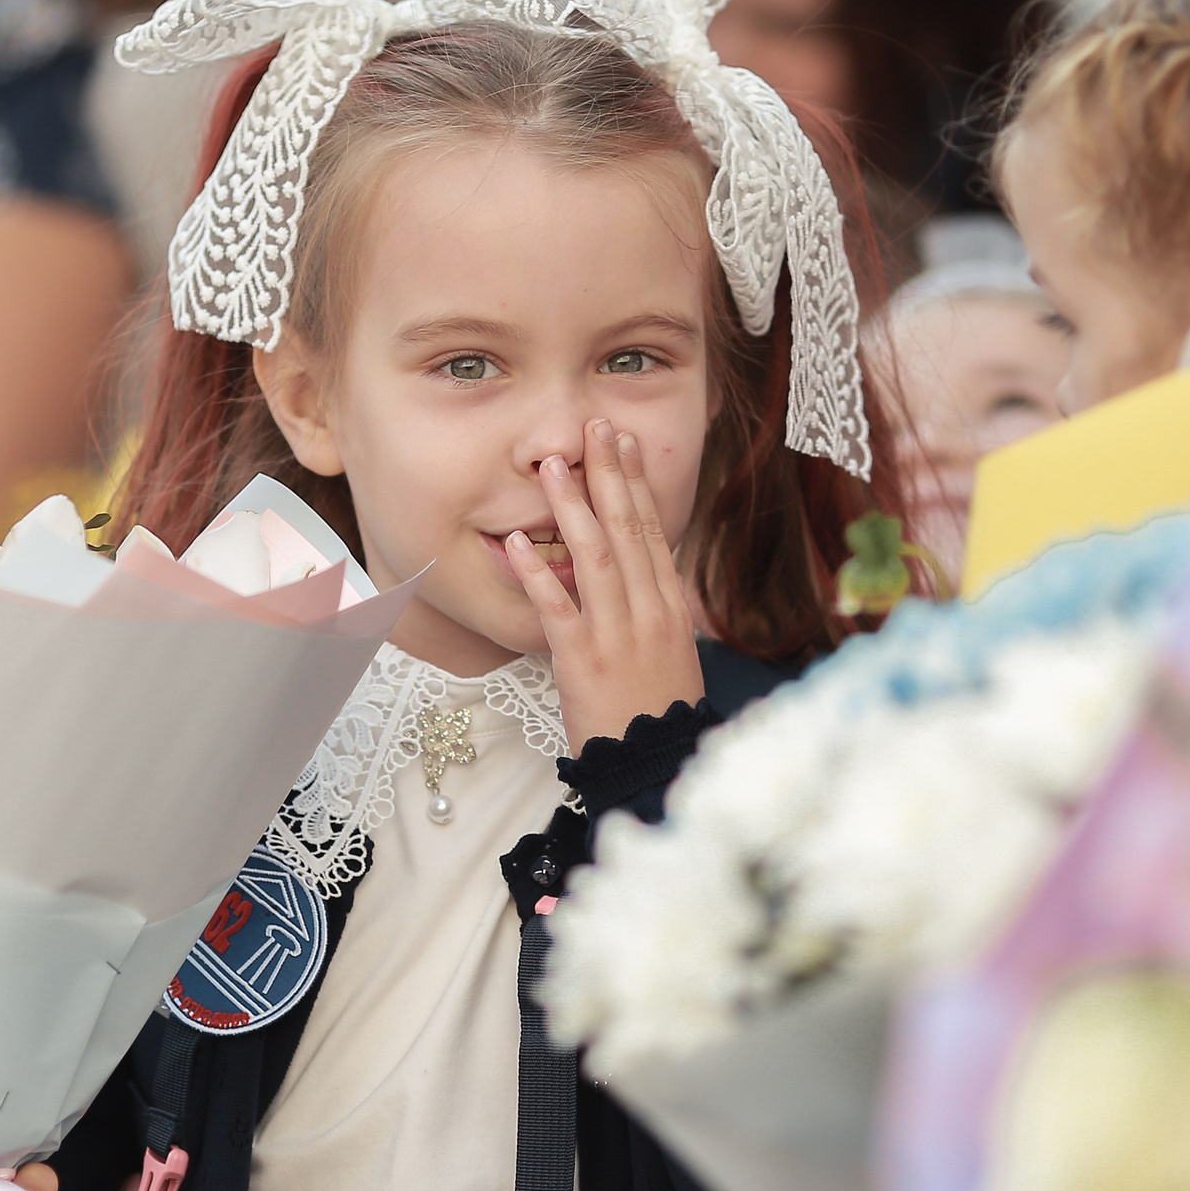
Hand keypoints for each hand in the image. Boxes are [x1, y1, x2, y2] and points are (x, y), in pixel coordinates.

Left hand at [505, 418, 705, 750]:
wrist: (654, 764)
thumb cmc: (657, 712)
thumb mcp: (670, 652)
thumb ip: (654, 607)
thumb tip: (642, 567)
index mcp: (670, 607)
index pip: (653, 530)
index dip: (636, 482)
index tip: (622, 441)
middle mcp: (650, 612)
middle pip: (629, 530)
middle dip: (609, 475)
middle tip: (593, 426)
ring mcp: (618, 635)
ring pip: (598, 558)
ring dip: (573, 508)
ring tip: (551, 467)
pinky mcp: (584, 662)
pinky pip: (558, 610)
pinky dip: (539, 574)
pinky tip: (519, 543)